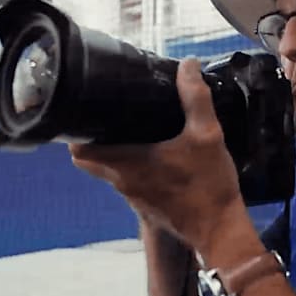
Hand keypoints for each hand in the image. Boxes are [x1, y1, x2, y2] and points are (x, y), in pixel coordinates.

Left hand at [68, 58, 244, 252]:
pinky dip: (133, 168)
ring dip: (116, 153)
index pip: (79, 152)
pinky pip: (130, 182)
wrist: (220, 231)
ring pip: (111, 172)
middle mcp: (121, 183)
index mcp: (126, 164)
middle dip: (95, 138)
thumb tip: (188, 65)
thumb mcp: (207, 135)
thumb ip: (195, 98)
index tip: (85, 112)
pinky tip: (155, 154)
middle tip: (109, 114)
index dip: (75, 132)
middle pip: (90, 160)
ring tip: (132, 128)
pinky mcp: (147, 207)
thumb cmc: (208, 184)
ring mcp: (133, 198)